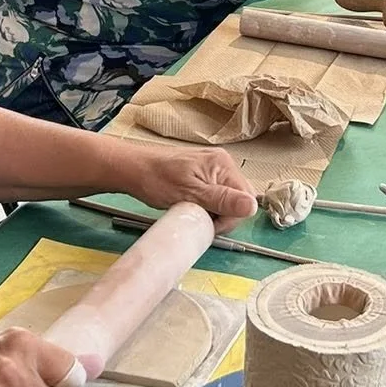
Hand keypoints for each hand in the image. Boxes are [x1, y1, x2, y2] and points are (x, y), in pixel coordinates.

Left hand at [117, 141, 257, 227]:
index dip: (230, 217)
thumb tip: (252, 207)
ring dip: (215, 211)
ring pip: (229, 199)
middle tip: (199, 219)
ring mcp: (214, 168)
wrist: (133, 169)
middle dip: (224, 215)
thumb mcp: (190, 194)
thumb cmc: (156, 180)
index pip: (246, 199)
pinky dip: (208, 206)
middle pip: (240, 199)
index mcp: (223, 164)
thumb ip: (222, 200)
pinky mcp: (205, 174)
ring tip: (193, 211)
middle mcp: (223, 163)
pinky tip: (194, 207)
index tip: (208, 223)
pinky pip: (218, 195)